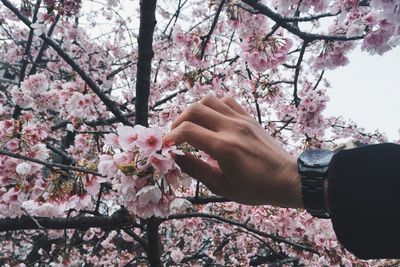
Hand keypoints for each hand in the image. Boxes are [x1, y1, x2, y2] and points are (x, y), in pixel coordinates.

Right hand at [164, 95, 302, 207]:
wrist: (287, 178)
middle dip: (178, 121)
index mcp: (223, 147)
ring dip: (195, 111)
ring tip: (192, 125)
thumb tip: (176, 156)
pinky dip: (214, 106)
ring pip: (210, 100)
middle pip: (195, 109)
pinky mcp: (249, 117)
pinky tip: (212, 120)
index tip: (167, 145)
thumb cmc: (254, 188)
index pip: (188, 130)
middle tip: (176, 135)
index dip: (171, 136)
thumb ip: (196, 169)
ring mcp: (241, 119)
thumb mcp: (221, 186)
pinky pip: (227, 101)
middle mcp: (231, 128)